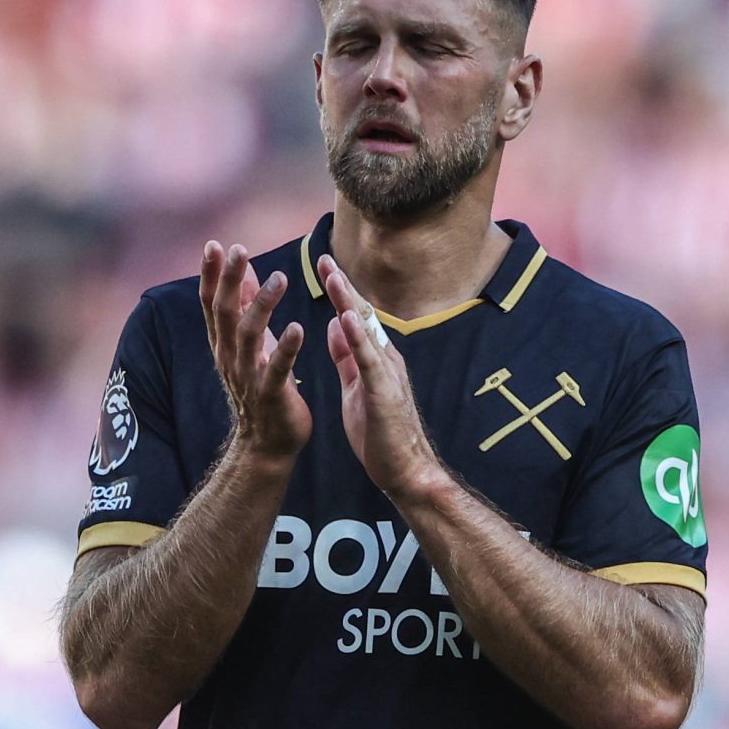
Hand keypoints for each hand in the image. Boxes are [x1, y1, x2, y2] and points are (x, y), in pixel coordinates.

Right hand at [198, 242, 309, 462]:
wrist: (266, 444)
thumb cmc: (261, 389)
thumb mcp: (249, 345)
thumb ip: (245, 310)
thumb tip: (244, 272)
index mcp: (224, 345)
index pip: (211, 304)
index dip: (211, 275)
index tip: (213, 244)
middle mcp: (230, 358)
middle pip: (225, 313)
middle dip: (230, 280)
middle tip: (239, 250)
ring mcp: (249, 377)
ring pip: (249, 336)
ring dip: (263, 305)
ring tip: (279, 278)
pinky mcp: (271, 395)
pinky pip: (278, 369)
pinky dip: (287, 348)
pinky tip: (298, 327)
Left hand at [319, 255, 446, 499]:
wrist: (405, 471)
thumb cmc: (381, 434)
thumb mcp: (356, 387)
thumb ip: (347, 356)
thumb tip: (335, 324)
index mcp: (376, 359)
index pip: (355, 318)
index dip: (339, 292)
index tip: (323, 266)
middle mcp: (385, 359)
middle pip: (362, 315)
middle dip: (342, 286)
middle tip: (323, 257)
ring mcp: (388, 374)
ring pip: (367, 331)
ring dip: (348, 302)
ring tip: (332, 276)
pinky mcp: (385, 393)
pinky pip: (369, 361)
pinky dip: (357, 337)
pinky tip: (345, 319)